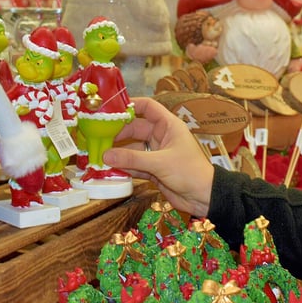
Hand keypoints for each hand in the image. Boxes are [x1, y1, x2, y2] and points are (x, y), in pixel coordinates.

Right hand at [104, 97, 213, 217]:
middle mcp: (161, 137)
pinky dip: (124, 167)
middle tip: (97, 138)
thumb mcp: (160, 163)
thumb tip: (106, 155)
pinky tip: (109, 169)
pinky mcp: (153, 170)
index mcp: (168, 126)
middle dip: (117, 133)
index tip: (110, 108)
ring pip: (132, 149)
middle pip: (135, 129)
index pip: (148, 107)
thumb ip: (132, 158)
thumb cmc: (189, 172)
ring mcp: (156, 154)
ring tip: (99, 156)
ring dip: (118, 153)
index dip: (130, 105)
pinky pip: (134, 164)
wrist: (204, 198)